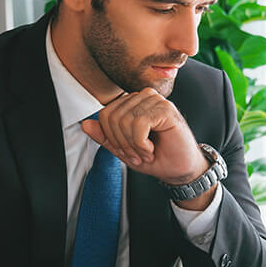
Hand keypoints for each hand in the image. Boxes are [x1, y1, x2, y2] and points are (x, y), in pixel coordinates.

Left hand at [81, 88, 212, 201]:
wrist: (180, 169)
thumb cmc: (156, 157)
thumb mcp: (124, 150)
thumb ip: (105, 137)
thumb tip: (85, 124)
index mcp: (132, 104)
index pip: (105, 114)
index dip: (112, 138)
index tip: (128, 151)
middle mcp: (142, 97)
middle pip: (112, 117)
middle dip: (122, 143)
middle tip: (137, 154)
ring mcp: (155, 100)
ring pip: (125, 120)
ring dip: (133, 145)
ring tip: (146, 152)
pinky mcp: (165, 108)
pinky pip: (139, 124)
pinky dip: (142, 143)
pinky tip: (152, 148)